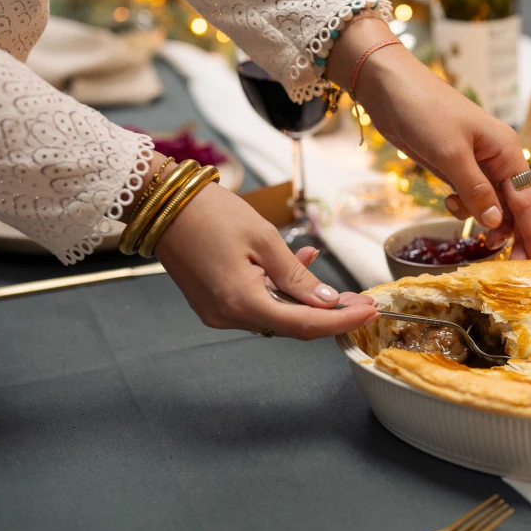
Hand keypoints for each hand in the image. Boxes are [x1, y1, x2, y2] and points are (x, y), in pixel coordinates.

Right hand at [153, 182, 378, 338]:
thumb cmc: (210, 213)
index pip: (305, 325)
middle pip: (292, 326)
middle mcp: (228, 316)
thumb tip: (328, 302)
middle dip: (330, 315)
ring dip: (307, 301)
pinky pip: (258, 304)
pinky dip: (282, 291)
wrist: (161, 203)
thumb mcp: (265, 240)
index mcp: (241, 303)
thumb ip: (298, 276)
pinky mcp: (214, 303)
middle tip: (361, 302)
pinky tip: (301, 266)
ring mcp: (218, 313)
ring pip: (276, 315)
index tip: (370, 311)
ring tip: (338, 287)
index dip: (341, 321)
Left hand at [328, 19, 530, 260]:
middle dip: (513, 237)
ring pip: (493, 206)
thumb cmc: (424, 110)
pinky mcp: (457, 167)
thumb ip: (476, 192)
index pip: (529, 203)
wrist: (389, 86)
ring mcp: (478, 164)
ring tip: (475, 239)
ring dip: (486, 224)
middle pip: (515, 209)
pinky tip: (450, 205)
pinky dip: (465, 209)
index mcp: (508, 152)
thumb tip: (497, 225)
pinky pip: (472, 198)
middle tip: (506, 269)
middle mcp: (499, 160)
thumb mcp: (451, 154)